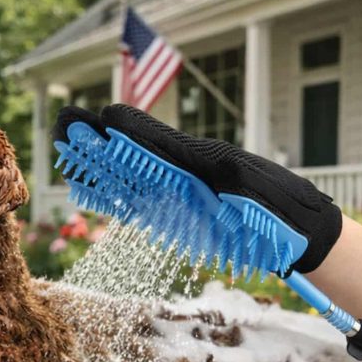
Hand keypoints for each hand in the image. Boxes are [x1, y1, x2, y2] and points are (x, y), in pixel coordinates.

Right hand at [54, 104, 342, 273]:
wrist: (297, 236)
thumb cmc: (276, 213)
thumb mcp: (243, 187)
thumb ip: (201, 167)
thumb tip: (171, 148)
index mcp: (198, 162)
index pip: (149, 142)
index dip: (119, 134)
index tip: (90, 124)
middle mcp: (184, 174)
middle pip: (133, 156)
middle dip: (98, 147)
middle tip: (64, 133)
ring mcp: (181, 194)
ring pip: (132, 179)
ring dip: (100, 170)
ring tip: (69, 160)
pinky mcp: (182, 214)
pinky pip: (142, 203)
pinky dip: (116, 197)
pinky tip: (97, 192)